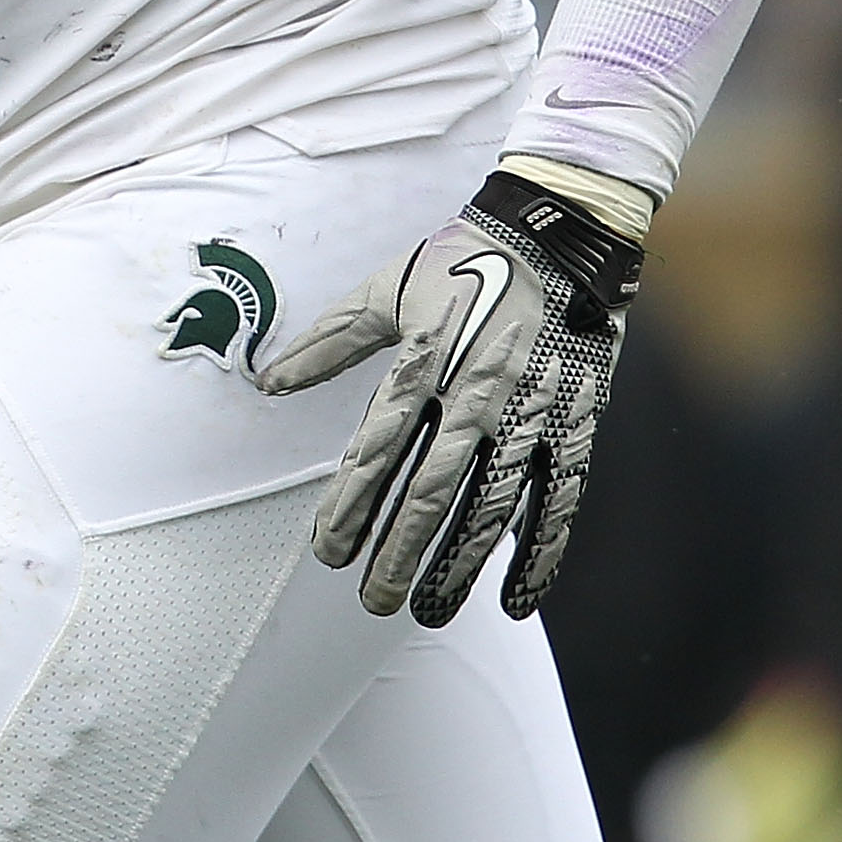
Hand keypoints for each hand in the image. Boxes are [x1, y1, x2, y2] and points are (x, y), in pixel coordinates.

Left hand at [256, 169, 640, 627]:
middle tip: (373, 602)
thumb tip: (267, 382)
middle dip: (399, 550)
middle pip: (431, 489)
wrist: (559, 232)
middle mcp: (475, 393)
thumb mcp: (387, 290)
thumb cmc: (461, 258)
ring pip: (491, 506)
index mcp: (423, 361)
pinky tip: (515, 600)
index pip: (378, 450)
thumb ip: (329, 342)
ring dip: (459, 565)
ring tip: (429, 609)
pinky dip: (539, 556)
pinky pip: (558, 502)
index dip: (350, 506)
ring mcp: (529, 412)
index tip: (329, 552)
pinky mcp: (575, 423)